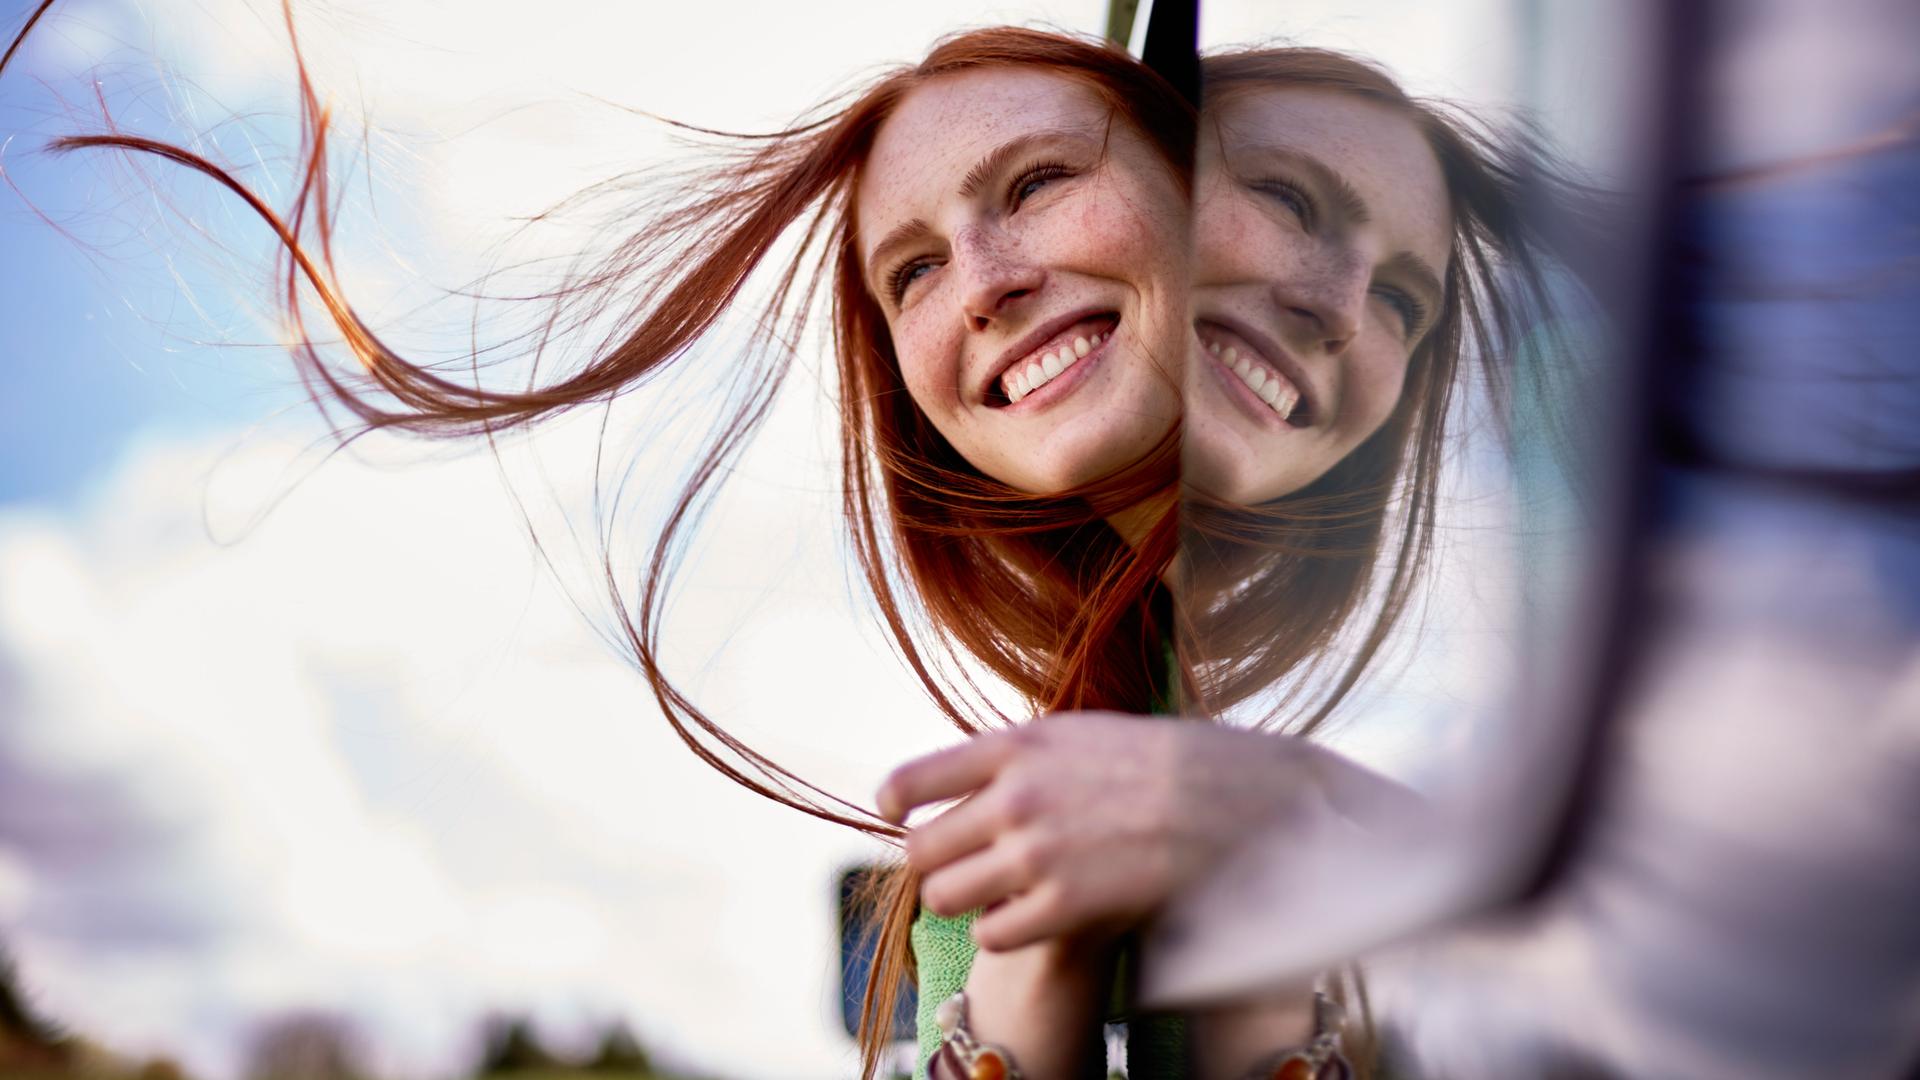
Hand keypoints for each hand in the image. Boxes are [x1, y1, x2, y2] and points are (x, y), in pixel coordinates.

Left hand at [877, 712, 1408, 951]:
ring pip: (943, 897)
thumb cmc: (1157, 764)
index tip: (897, 814)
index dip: (894, 805)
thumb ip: (1013, 755)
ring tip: (994, 892)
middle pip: (919, 850)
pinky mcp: (1064, 906)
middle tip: (959, 865)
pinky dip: (1003, 931)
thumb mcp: (1077, 732)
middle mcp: (1014, 797)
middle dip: (934, 863)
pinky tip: (1030, 916)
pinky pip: (991, 935)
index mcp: (1014, 746)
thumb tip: (954, 780)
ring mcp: (1037, 853)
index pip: (910, 782)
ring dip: (963, 900)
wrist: (1234, 802)